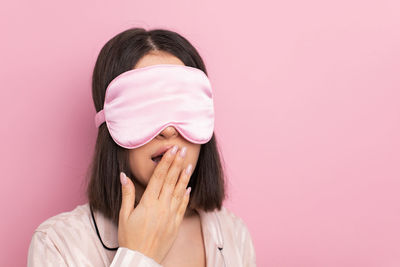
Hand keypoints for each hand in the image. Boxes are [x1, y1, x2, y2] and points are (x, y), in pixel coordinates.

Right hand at [117, 145, 192, 263]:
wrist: (141, 260)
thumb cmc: (130, 238)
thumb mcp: (124, 215)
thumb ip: (127, 194)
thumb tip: (124, 176)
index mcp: (148, 203)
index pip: (159, 177)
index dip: (166, 162)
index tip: (171, 150)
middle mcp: (162, 207)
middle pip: (171, 180)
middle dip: (177, 163)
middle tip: (182, 150)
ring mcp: (171, 215)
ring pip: (179, 191)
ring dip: (184, 177)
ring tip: (189, 164)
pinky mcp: (176, 224)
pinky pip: (182, 206)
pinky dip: (186, 195)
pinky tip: (188, 187)